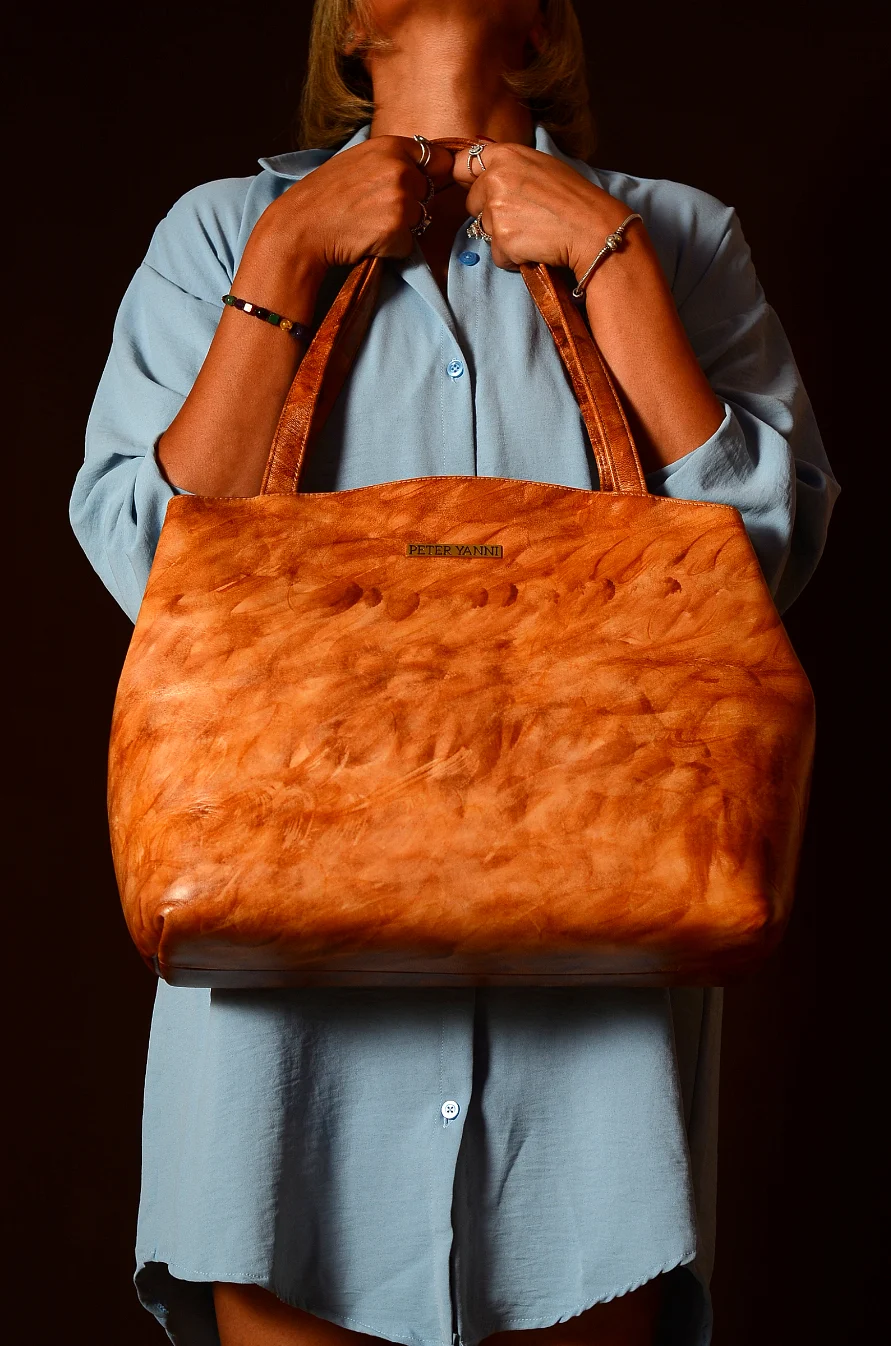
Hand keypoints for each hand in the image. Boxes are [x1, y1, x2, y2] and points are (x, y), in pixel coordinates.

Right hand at [244, 136, 454, 286]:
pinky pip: (409, 244)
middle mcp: (400, 170)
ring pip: (420, 219)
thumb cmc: (324, 196)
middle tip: (376, 209)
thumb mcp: (357, 160)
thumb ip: (390, 160)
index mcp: (390, 146)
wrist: (301, 228)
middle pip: (429, 192)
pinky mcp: (397, 231)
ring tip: (369, 225)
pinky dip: (393, 248)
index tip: (420, 184)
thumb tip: (421, 169)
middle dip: (412, 203)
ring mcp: (400, 201)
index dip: (431, 174)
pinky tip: (368, 240)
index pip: (437, 158)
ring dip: (401, 227)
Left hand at [452, 140, 633, 280]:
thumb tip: (485, 173)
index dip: (468, 180)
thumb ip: (510, 167)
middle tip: (522, 216)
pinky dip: (513, 257)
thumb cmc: (574, 198)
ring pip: (485, 230)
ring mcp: (495, 210)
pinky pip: (497, 255)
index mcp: (505, 155)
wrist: (592, 229)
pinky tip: (534, 247)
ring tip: (534, 231)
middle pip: (471, 203)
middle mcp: (494, 179)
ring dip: (504, 237)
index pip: (462, 165)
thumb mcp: (541, 166)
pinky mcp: (501, 240)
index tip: (475, 189)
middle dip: (490, 213)